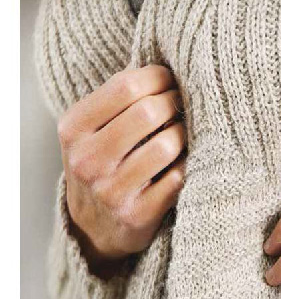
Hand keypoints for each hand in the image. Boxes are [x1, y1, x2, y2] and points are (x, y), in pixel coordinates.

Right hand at [58, 65, 185, 278]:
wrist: (93, 228)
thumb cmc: (100, 168)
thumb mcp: (90, 133)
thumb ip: (116, 103)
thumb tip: (166, 70)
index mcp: (73, 130)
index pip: (125, 87)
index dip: (158, 78)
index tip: (171, 80)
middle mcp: (88, 160)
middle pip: (148, 112)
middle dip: (174, 103)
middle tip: (184, 105)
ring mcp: (112, 191)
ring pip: (166, 145)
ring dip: (184, 134)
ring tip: (184, 132)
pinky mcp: (138, 215)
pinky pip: (178, 178)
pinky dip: (188, 164)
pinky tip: (186, 160)